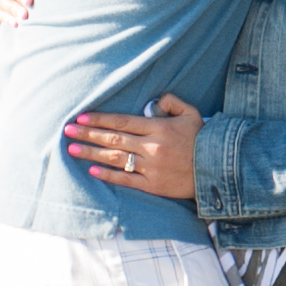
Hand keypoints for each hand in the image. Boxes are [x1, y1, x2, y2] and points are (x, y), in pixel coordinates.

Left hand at [67, 92, 198, 196]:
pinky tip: (92, 170)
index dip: (99, 119)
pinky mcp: (153, 185)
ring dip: (91, 152)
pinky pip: (126, 180)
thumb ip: (172, 102)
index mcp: (158, 128)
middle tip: (67, 131)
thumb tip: (154, 100)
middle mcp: (151, 147)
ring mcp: (151, 167)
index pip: (122, 121)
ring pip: (115, 158)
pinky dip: (108, 175)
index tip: (81, 117)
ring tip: (72, 149)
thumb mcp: (192, 113)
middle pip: (113, 138)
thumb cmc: (202, 139)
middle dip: (88, 134)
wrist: (218, 170)